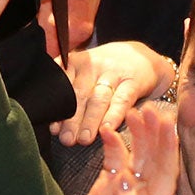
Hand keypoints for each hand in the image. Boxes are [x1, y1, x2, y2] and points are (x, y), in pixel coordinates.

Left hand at [54, 40, 172, 146]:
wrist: (139, 56)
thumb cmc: (104, 70)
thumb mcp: (83, 71)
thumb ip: (69, 90)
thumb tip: (54, 124)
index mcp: (75, 63)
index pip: (63, 86)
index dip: (58, 108)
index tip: (54, 128)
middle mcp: (92, 66)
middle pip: (79, 95)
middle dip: (72, 120)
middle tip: (67, 139)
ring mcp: (113, 73)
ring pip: (98, 99)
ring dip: (90, 121)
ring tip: (84, 139)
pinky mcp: (132, 82)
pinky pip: (122, 100)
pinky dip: (114, 115)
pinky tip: (107, 128)